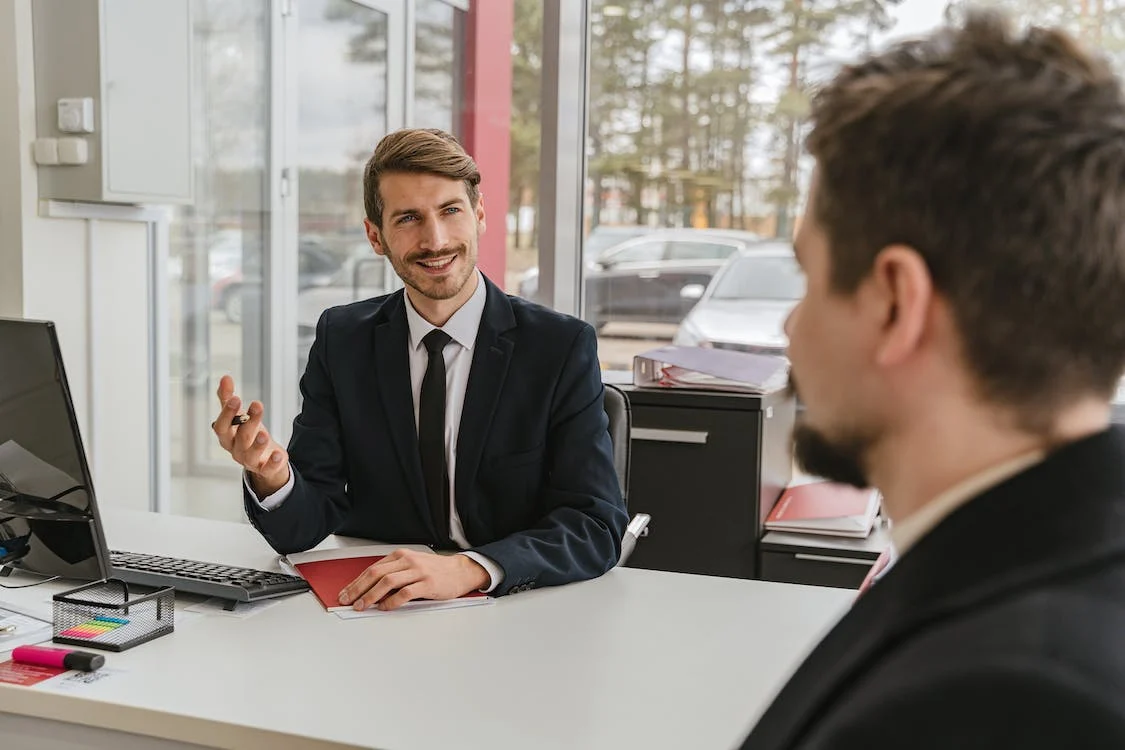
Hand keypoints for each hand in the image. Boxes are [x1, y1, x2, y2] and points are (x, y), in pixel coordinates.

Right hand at [212, 374, 289, 495]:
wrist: (262, 460)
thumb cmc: (246, 435)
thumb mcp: (238, 417)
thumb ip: (228, 399)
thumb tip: (225, 378)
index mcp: (227, 437)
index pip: (222, 426)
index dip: (227, 413)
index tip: (236, 398)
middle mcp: (236, 450)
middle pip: (240, 437)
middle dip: (248, 422)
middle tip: (257, 405)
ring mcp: (250, 461)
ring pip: (251, 454)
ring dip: (258, 444)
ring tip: (264, 433)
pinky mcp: (266, 469)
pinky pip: (268, 469)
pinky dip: (273, 462)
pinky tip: (278, 453)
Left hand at [337, 549, 488, 611]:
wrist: (460, 571)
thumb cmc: (434, 571)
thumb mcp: (411, 566)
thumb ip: (393, 574)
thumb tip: (369, 590)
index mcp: (400, 556)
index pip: (372, 568)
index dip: (356, 582)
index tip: (346, 593)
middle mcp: (407, 561)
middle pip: (376, 574)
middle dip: (358, 588)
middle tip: (348, 601)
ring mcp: (418, 571)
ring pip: (387, 582)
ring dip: (371, 595)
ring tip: (362, 606)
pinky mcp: (427, 584)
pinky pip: (405, 593)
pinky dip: (392, 601)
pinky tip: (385, 607)